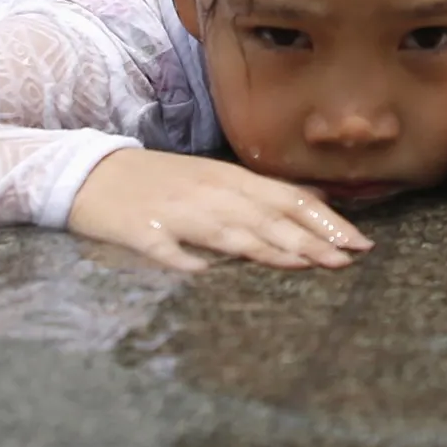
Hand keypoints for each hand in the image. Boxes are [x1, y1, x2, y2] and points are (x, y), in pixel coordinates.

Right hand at [66, 148, 371, 273]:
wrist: (88, 173)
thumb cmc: (158, 180)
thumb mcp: (215, 177)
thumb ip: (263, 191)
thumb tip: (317, 196)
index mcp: (228, 180)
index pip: (287, 199)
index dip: (324, 220)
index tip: (358, 243)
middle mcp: (208, 192)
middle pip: (266, 217)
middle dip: (309, 238)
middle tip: (346, 261)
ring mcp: (175, 212)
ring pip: (226, 230)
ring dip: (265, 248)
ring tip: (301, 265)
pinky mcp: (140, 230)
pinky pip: (165, 249)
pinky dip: (184, 260)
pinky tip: (202, 274)